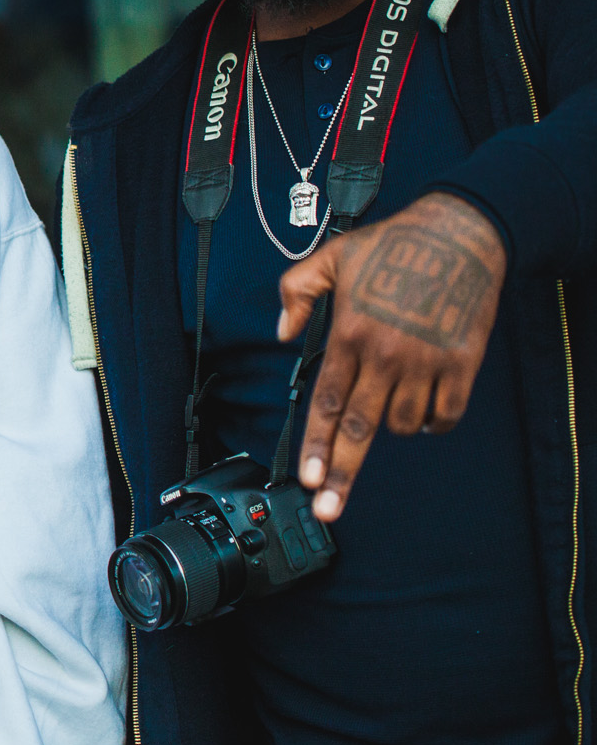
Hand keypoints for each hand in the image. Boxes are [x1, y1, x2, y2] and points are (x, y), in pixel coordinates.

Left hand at [278, 192, 505, 521]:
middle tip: (328, 510)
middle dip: (342, 474)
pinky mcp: (462, 364)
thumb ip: (296, 293)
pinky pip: (445, 414)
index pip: (326, 403)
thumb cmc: (391, 244)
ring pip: (401, 424)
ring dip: (392, 427)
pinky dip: (433, 421)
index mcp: (350, 335)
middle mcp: (384, 355)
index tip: (308, 480)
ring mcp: (425, 363)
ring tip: (391, 401)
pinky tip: (426, 409)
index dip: (317, 446)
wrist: (459, 234)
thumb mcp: (330, 258)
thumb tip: (283, 334)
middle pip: (358, 428)